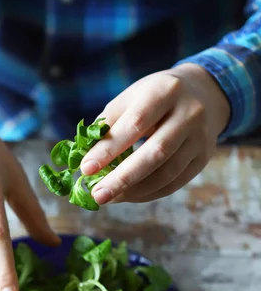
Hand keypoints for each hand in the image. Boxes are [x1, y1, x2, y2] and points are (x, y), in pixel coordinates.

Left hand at [80, 64, 229, 202]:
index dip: (109, 149)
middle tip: (98, 195)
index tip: (86, 169)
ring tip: (110, 198)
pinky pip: (174, 183)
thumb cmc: (155, 96)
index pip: (135, 125)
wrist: (204, 93)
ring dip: (135, 191)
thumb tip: (85, 158)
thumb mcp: (131, 98)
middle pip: (155, 153)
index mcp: (165, 92)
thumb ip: (109, 124)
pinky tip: (128, 196)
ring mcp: (200, 138)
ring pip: (167, 173)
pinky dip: (148, 193)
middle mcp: (189, 114)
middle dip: (123, 178)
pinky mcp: (202, 158)